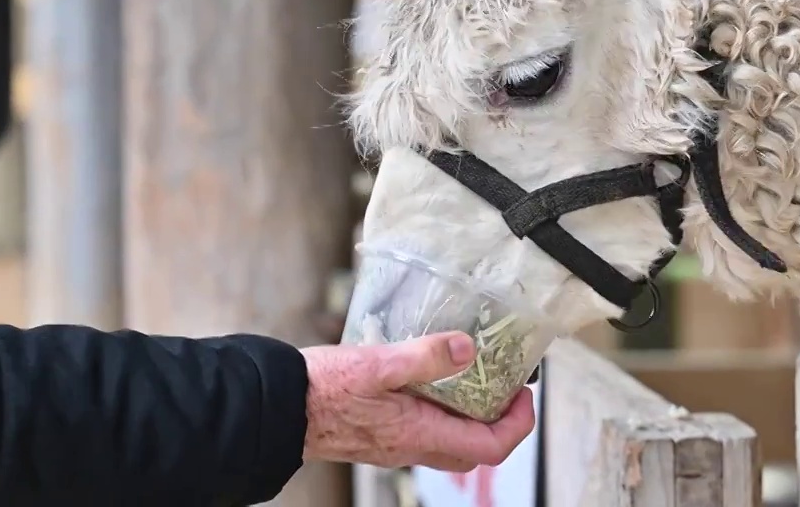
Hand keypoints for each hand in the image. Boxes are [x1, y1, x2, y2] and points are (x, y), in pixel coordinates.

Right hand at [301, 332, 536, 471]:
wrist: (276, 408)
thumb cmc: (321, 389)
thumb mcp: (379, 363)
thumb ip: (426, 356)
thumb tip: (468, 349)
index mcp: (418, 434)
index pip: (489, 447)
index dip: (517, 424)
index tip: (524, 394)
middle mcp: (411, 447)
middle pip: (474, 450)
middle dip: (500, 421)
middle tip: (507, 386)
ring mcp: (395, 444)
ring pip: (449, 441)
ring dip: (471, 415)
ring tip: (475, 375)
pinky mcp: (380, 434)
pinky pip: (424, 431)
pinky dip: (442, 410)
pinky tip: (432, 378)